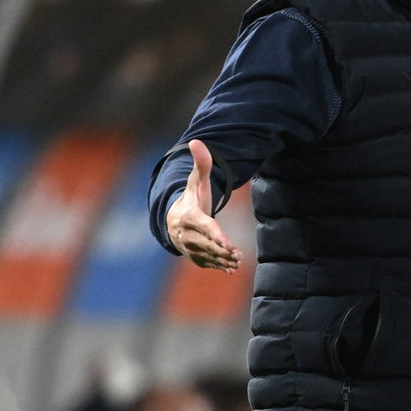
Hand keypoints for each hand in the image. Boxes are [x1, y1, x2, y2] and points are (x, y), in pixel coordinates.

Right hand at [166, 140, 241, 272]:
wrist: (172, 220)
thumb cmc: (190, 199)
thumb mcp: (195, 182)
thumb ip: (201, 164)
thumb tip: (197, 141)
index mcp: (189, 216)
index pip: (204, 227)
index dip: (216, 235)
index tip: (228, 244)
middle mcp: (186, 234)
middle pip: (207, 244)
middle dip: (222, 250)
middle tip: (238, 254)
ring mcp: (189, 247)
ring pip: (208, 255)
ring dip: (222, 260)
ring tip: (237, 262)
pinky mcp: (194, 256)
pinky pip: (207, 263)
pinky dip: (219, 266)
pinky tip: (232, 269)